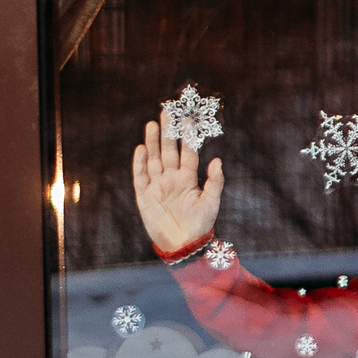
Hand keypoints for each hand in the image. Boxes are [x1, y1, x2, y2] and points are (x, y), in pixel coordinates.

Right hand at [133, 119, 222, 258]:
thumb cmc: (200, 225)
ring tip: (152, 124)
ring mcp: (157, 185)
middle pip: (169, 150)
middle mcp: (172, 178)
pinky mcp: (144, 195)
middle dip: (168, 132)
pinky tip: (141, 149)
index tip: (188, 119)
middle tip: (166, 112)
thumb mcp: (211, 202)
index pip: (188, 153)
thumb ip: (214, 181)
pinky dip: (140, 163)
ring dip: (153, 142)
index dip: (188, 137)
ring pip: (154, 159)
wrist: (183, 245)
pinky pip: (141, 176)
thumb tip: (217, 160)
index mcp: (188, 179)